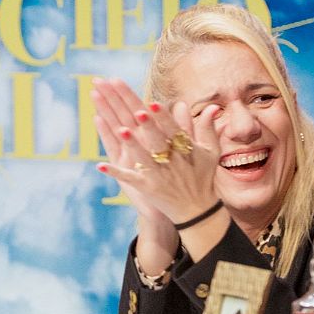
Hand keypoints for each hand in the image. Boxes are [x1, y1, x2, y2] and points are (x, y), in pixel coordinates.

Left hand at [92, 77, 222, 222]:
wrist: (197, 210)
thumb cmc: (202, 176)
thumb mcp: (210, 152)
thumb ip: (207, 128)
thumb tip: (214, 106)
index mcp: (185, 149)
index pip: (173, 129)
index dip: (164, 117)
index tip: (154, 103)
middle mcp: (171, 160)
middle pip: (157, 140)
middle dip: (148, 126)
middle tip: (138, 112)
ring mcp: (158, 175)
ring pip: (143, 157)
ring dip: (132, 145)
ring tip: (121, 130)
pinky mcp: (146, 187)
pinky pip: (129, 179)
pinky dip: (115, 173)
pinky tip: (100, 165)